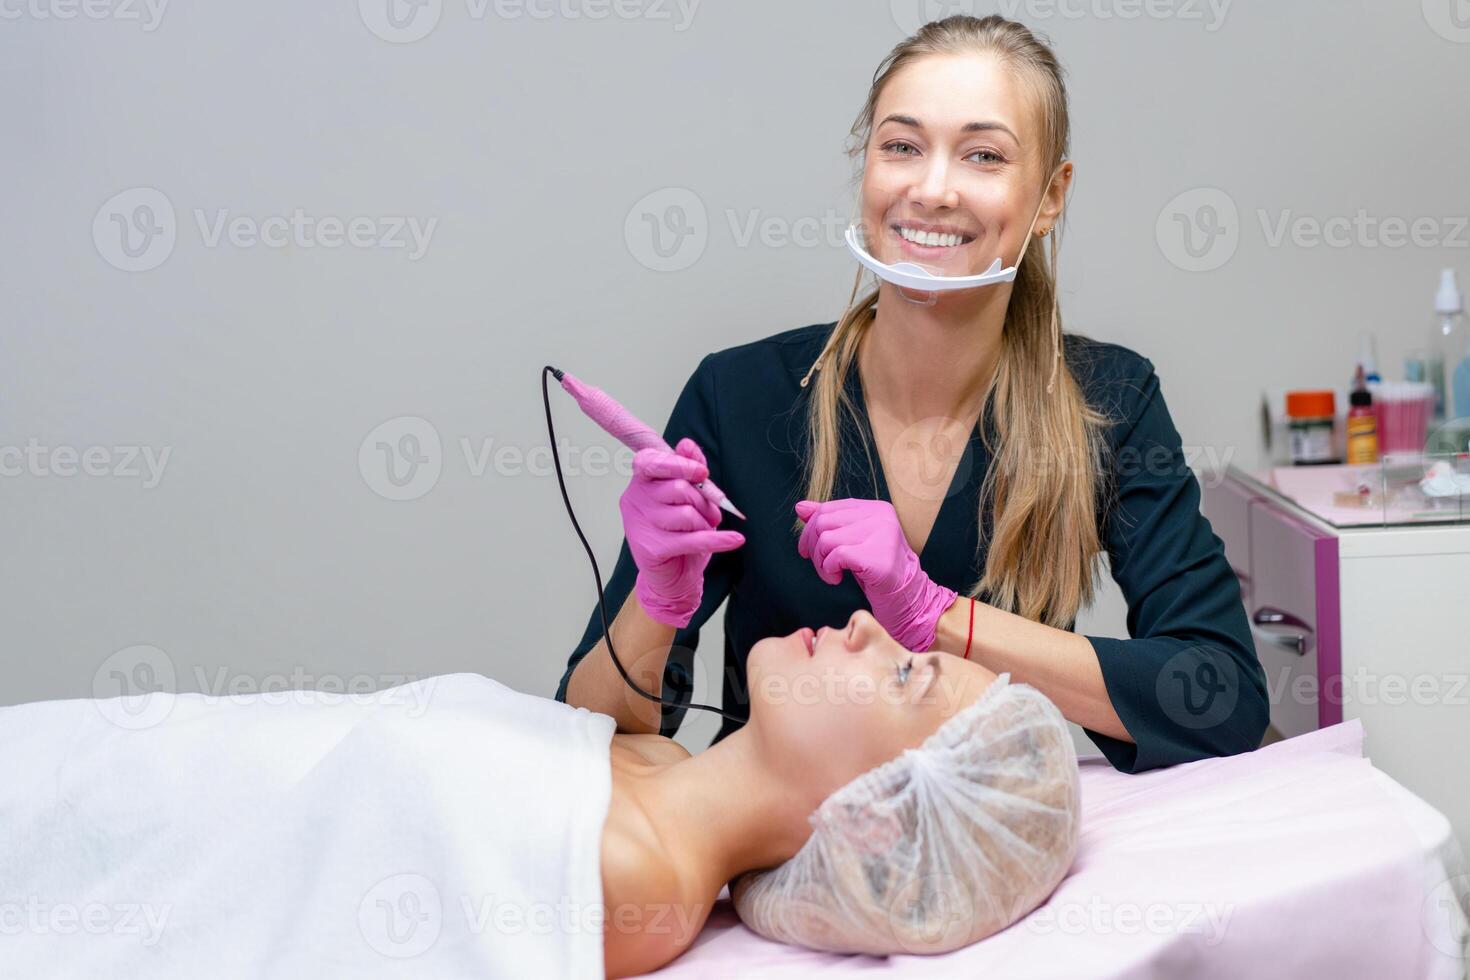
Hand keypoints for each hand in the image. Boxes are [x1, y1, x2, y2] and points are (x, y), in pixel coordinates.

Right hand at [620, 438, 743, 627]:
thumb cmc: (677, 533)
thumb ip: (689, 469)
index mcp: (641, 481)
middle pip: (679, 488)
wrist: (670, 577)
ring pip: (687, 514)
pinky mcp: (652, 549)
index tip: (702, 473)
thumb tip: (687, 444)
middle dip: (703, 501)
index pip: (651, 461)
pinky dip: (718, 540)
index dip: (679, 464)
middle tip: (710, 514)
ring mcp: (640, 525)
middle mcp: (635, 499)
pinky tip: (734, 540)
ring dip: (706, 523)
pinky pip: (693, 539)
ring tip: (705, 529)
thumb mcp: (687, 497)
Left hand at [794, 498, 956, 651]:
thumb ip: (829, 522)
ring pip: (826, 539)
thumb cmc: (876, 570)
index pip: (828, 508)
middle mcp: (881, 516)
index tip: (809, 551)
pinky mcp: (879, 556)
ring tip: (830, 574)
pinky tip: (837, 579)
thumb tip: (800, 507)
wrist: (906, 598)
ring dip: (821, 562)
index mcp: (875, 508)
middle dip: (812, 547)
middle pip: (823, 522)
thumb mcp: (852, 541)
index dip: (810, 530)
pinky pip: (836, 556)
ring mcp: (882, 535)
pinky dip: (829, 570)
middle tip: (821, 565)